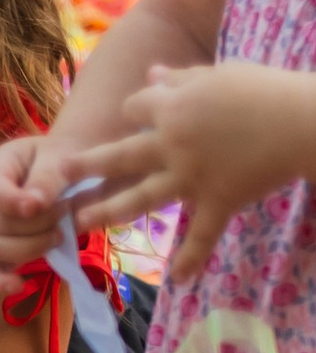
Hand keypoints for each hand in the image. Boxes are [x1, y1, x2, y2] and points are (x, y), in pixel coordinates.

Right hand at [0, 131, 81, 288]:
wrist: (65, 167)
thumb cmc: (59, 158)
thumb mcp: (57, 156)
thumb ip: (47, 177)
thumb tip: (35, 205)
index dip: (13, 203)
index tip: (39, 205)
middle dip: (35, 226)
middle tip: (66, 210)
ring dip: (31, 247)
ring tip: (60, 234)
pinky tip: (19, 285)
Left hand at [61, 61, 315, 281]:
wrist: (304, 121)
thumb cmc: (267, 90)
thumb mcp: (221, 75)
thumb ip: (182, 78)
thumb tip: (151, 73)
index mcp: (174, 107)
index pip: (134, 107)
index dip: (133, 109)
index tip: (133, 115)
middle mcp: (172, 144)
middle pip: (119, 156)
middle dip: (87, 167)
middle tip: (60, 176)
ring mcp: (191, 176)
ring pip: (140, 198)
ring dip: (108, 213)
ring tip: (81, 225)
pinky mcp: (218, 200)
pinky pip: (201, 234)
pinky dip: (192, 258)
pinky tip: (179, 279)